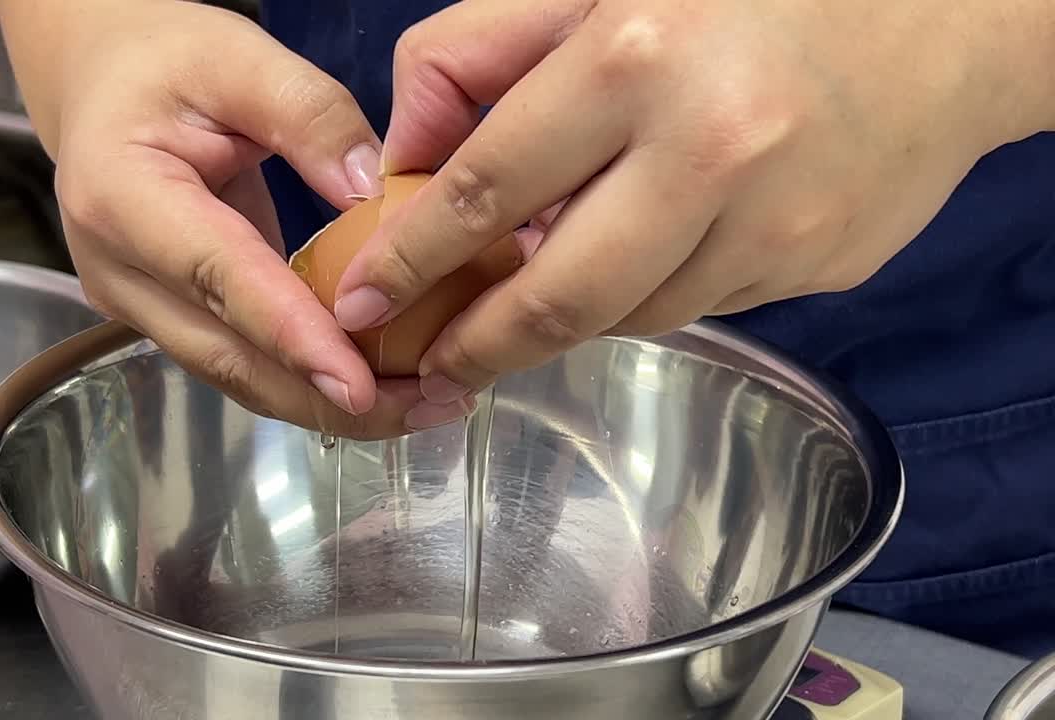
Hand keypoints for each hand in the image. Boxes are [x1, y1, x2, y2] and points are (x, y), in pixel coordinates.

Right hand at [0, 0, 465, 437]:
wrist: (102, 83)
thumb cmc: (164, 60)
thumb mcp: (238, 57)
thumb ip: (312, 116)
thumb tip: (378, 195)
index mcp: (121, 196)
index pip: (218, 277)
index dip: (291, 336)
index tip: (357, 384)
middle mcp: (118, 270)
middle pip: (228, 355)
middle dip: (325, 396)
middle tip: (424, 409)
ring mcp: (137, 305)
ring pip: (237, 375)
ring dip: (324, 403)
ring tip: (418, 406)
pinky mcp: (168, 318)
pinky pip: (242, 360)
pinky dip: (307, 378)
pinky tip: (378, 383)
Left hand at [333, 0, 1052, 404]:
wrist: (947, 16)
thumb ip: (480, 53)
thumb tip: (404, 153)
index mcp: (636, 57)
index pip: (481, 187)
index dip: (408, 259)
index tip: (365, 302)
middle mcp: (708, 152)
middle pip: (557, 293)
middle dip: (479, 343)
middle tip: (435, 363)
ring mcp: (772, 224)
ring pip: (630, 313)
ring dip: (569, 316)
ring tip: (534, 301)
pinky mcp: (814, 268)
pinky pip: (700, 305)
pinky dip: (649, 294)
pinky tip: (644, 254)